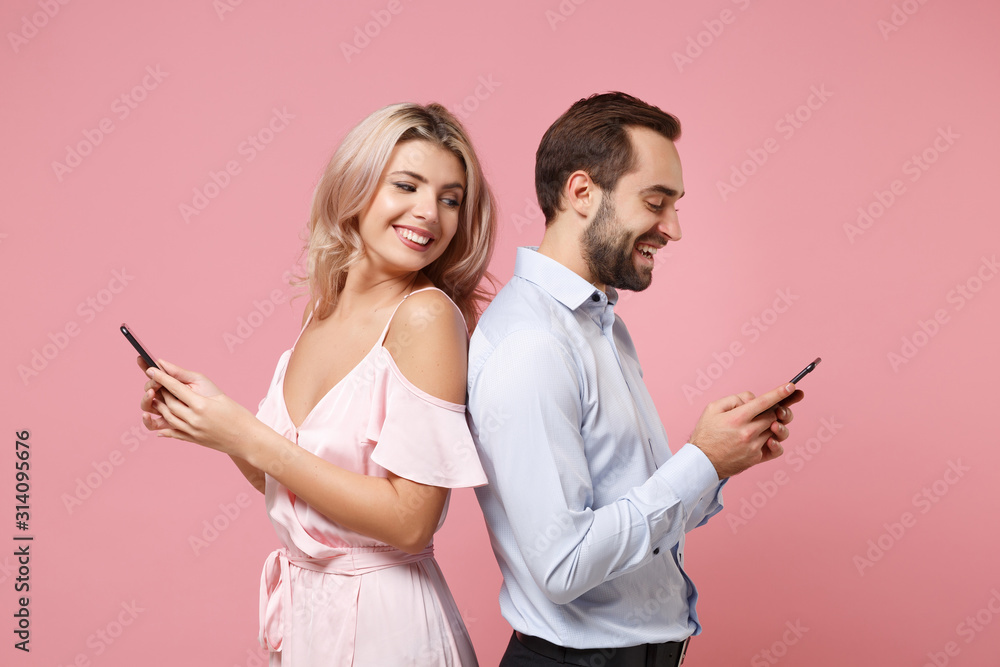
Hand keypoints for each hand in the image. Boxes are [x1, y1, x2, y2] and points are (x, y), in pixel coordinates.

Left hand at [139, 358, 258, 456]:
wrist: (248, 439)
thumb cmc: (238, 414)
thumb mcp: (219, 394)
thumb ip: (193, 382)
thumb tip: (177, 372)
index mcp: (201, 405)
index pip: (175, 388)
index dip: (161, 377)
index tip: (150, 368)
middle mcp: (193, 420)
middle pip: (168, 403)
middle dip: (159, 390)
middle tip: (154, 380)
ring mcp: (192, 432)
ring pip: (166, 417)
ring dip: (159, 406)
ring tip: (157, 397)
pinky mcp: (193, 440)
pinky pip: (172, 433)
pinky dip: (162, 426)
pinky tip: (157, 420)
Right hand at [689, 383, 804, 478]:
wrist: (702, 462)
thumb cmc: (706, 433)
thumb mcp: (713, 408)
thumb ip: (734, 399)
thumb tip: (753, 400)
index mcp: (737, 418)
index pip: (764, 402)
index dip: (780, 393)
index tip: (791, 386)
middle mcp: (747, 432)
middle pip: (773, 415)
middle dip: (777, 409)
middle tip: (776, 407)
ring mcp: (753, 446)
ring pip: (776, 430)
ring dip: (774, 424)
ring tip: (768, 423)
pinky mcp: (756, 458)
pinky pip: (776, 448)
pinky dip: (776, 442)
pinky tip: (769, 438)